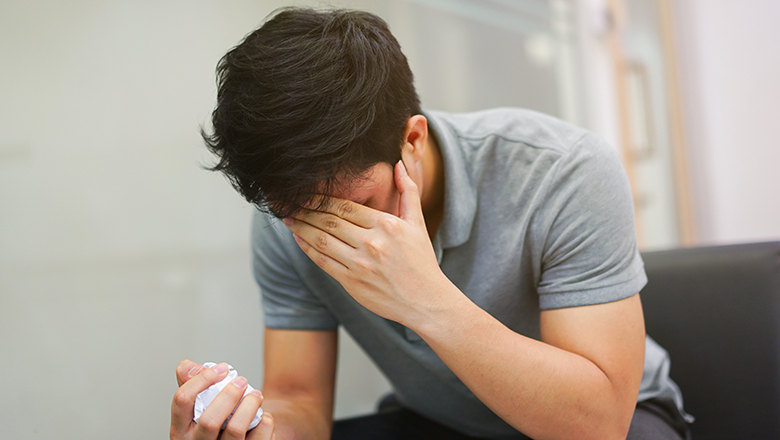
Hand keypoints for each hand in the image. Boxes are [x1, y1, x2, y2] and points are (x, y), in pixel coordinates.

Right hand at [170, 360, 276, 439]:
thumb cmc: (217, 422)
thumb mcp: (198, 405)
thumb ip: (192, 383)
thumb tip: (188, 367)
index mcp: (180, 431)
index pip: (182, 401)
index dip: (202, 379)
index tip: (221, 369)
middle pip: (209, 421)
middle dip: (230, 395)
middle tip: (242, 381)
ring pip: (235, 429)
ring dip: (250, 404)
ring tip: (255, 395)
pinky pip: (258, 436)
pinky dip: (264, 420)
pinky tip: (261, 416)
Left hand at [283, 161, 451, 326]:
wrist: (426, 301)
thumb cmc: (421, 262)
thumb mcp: (418, 223)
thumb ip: (408, 192)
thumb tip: (398, 165)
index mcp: (386, 225)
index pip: (346, 206)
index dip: (322, 199)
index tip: (306, 194)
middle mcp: (371, 243)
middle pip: (330, 221)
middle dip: (306, 211)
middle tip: (290, 203)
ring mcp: (360, 263)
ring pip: (322, 240)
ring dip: (302, 227)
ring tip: (288, 218)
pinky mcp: (351, 282)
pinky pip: (323, 261)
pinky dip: (308, 249)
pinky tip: (299, 239)